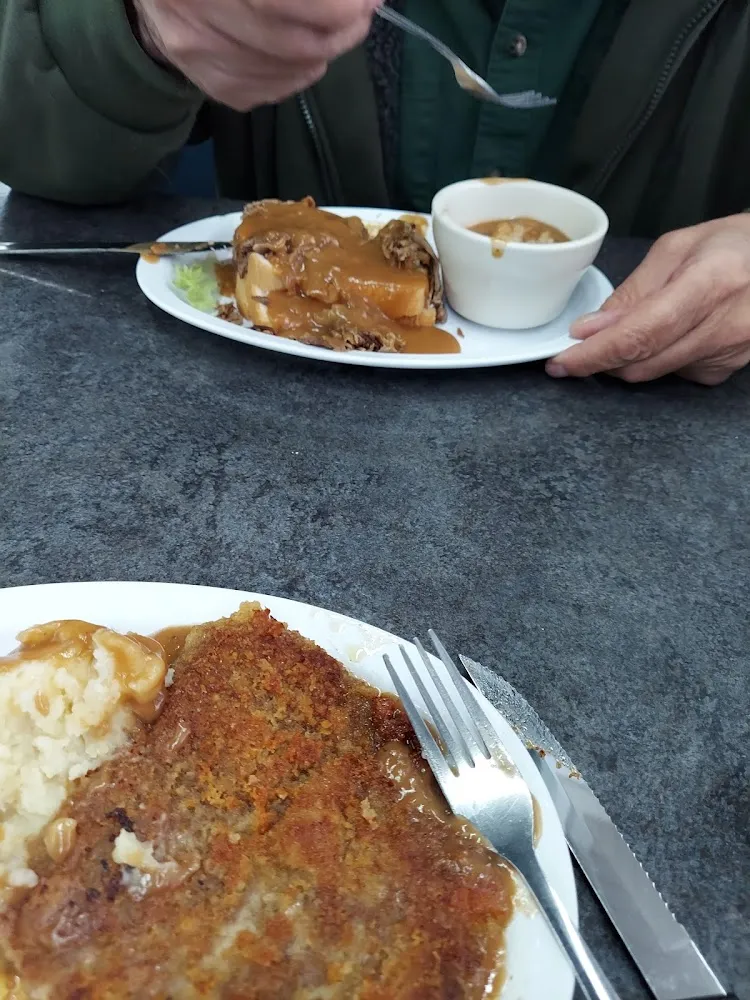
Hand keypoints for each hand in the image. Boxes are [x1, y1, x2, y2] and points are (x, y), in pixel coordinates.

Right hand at [131, 0, 379, 109]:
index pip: (274, 2)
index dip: (331, 6)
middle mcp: (190, 10)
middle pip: (291, 42)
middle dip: (341, 30)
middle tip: (361, 13)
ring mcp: (198, 55)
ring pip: (288, 69)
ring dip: (325, 51)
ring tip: (335, 27)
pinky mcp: (211, 85)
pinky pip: (274, 89)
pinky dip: (300, 72)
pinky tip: (304, 51)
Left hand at [546, 214, 749, 384]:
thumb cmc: (731, 246)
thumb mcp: (677, 249)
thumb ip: (632, 292)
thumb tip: (589, 329)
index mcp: (711, 282)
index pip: (640, 334)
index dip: (595, 353)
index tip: (561, 362)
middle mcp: (725, 324)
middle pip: (643, 362)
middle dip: (602, 357)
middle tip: (583, 343)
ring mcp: (731, 352)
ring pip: (653, 373)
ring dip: (629, 358)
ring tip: (636, 326)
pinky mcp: (729, 369)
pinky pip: (674, 375)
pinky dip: (658, 358)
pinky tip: (673, 333)